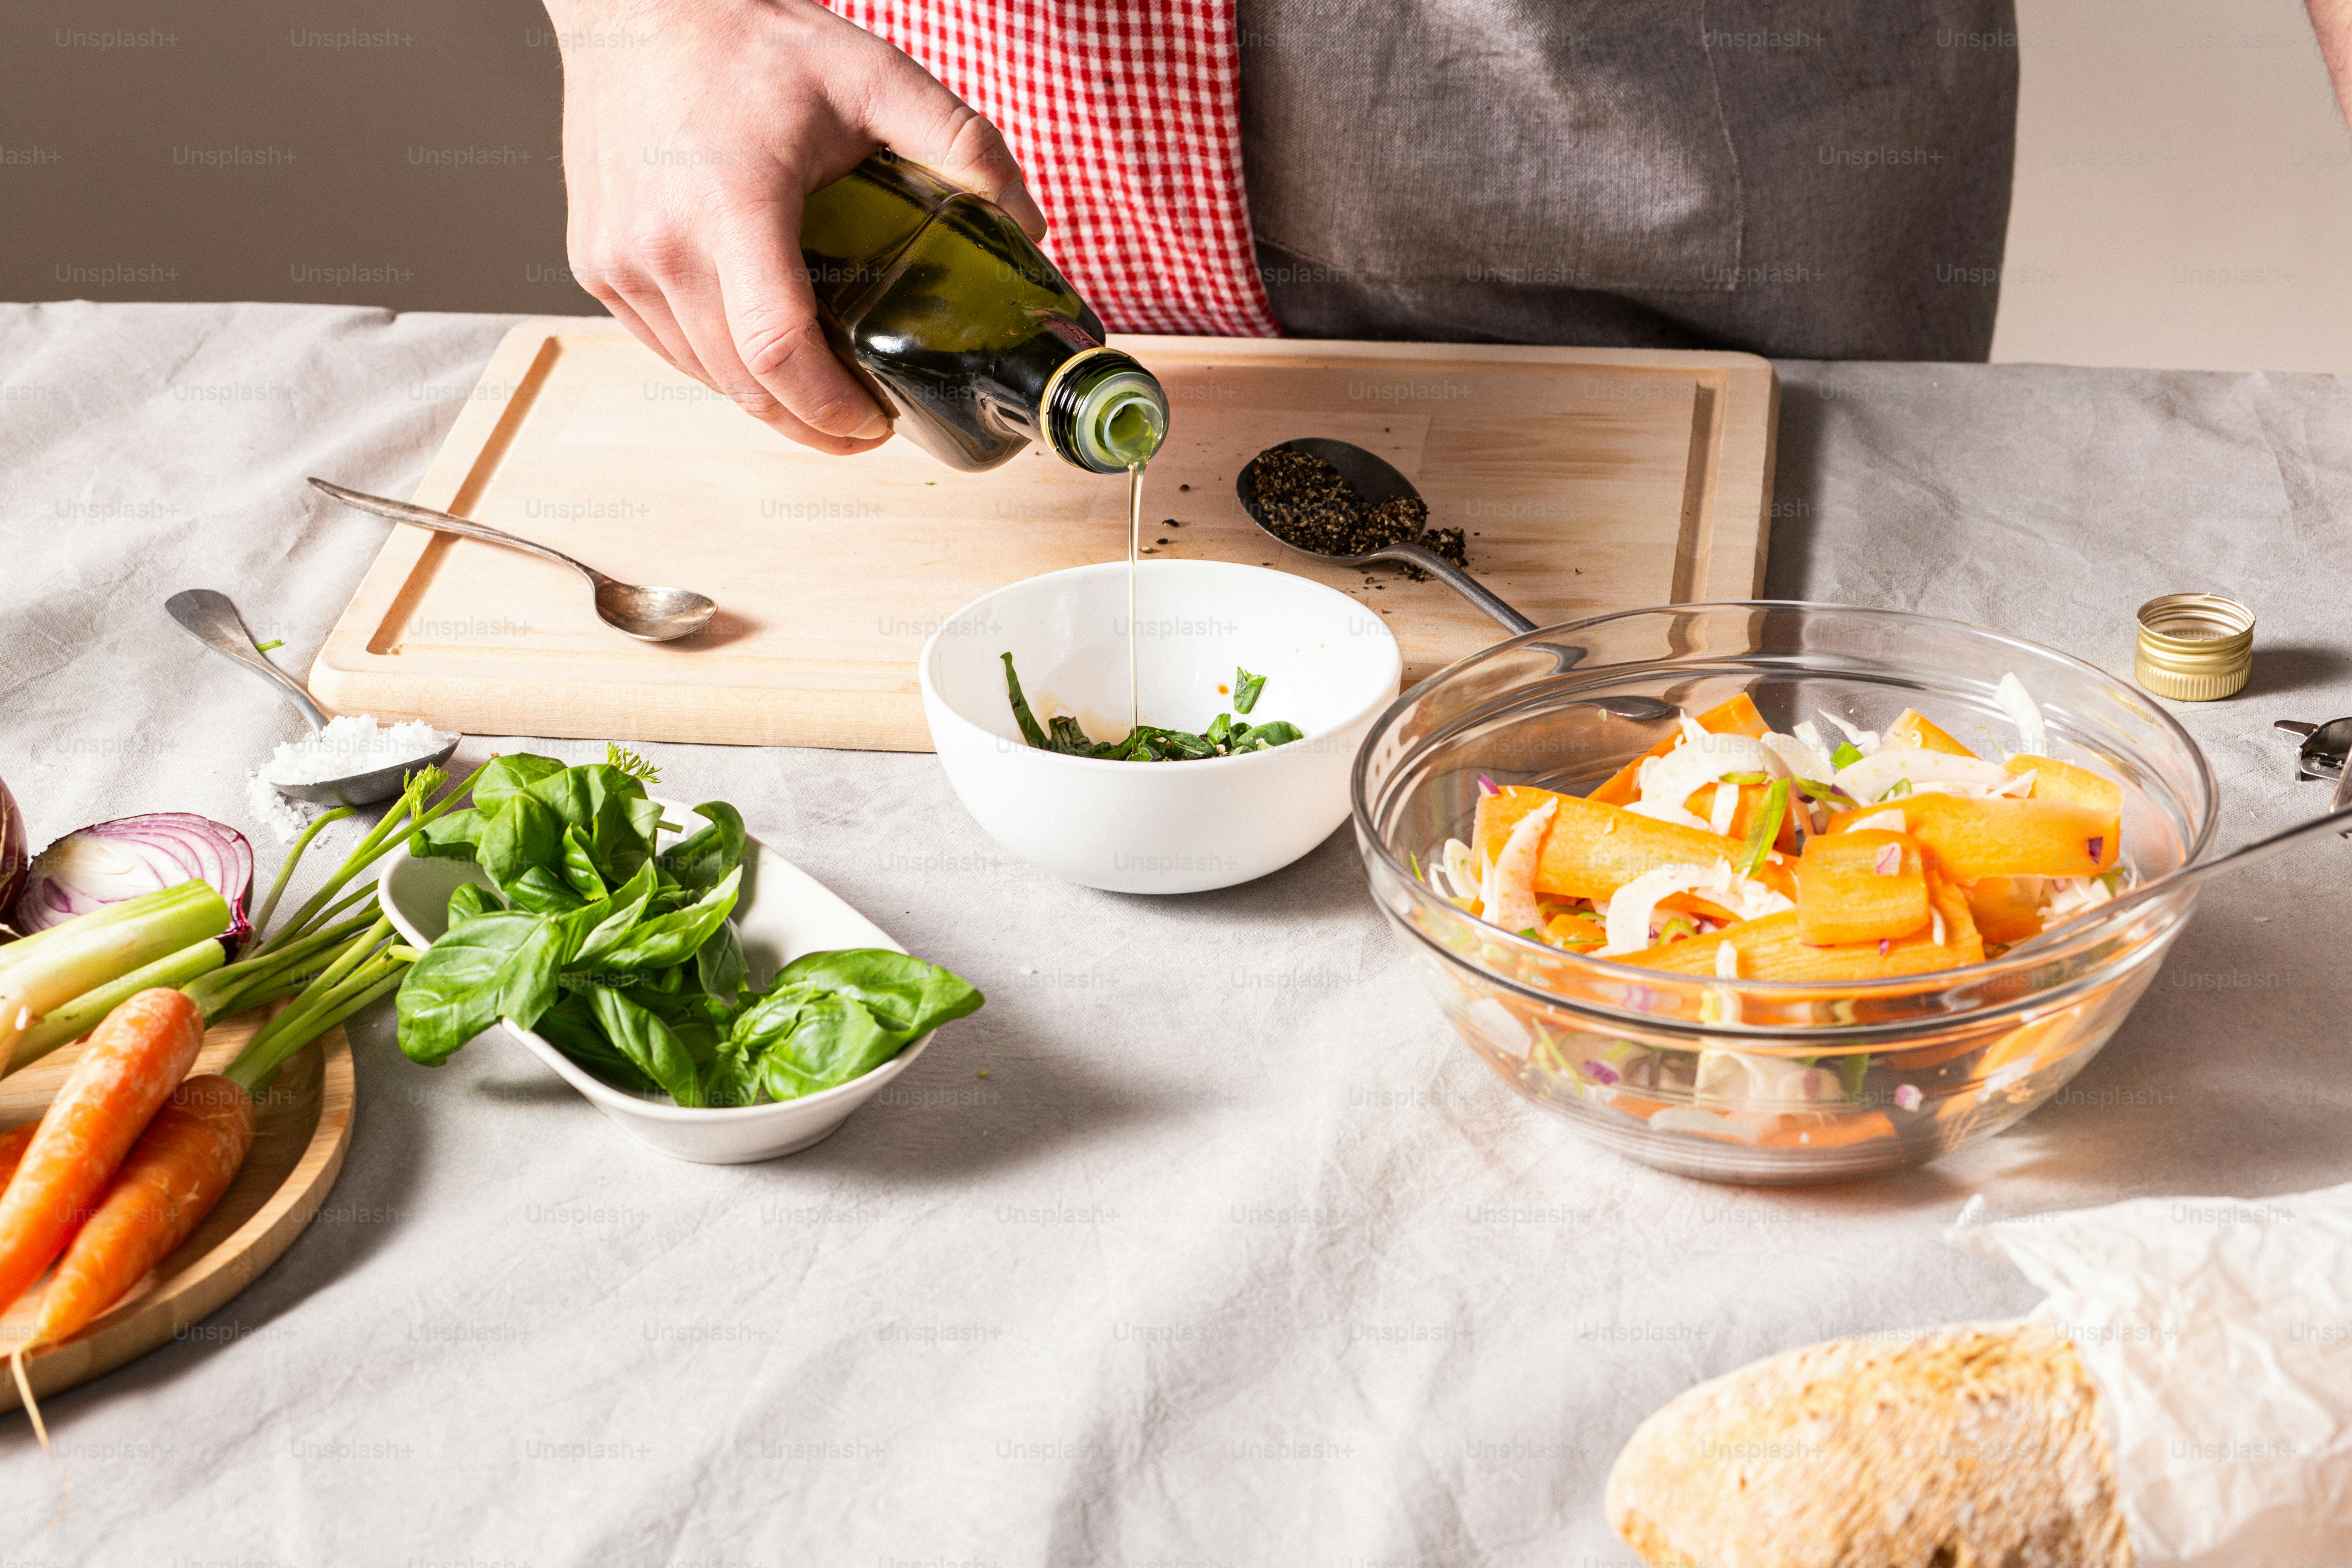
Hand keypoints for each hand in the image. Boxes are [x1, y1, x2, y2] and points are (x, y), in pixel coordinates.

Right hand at [545, 0, 1047, 453]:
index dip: (829, 408)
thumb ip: (958, 142)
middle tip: (864, 424)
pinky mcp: (596, 266)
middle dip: (810, 422)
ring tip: (821, 393)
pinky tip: (761, 350)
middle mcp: (659, 244)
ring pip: (703, 375)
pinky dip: (717, 365)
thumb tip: (1026, 222)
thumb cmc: (749, 42)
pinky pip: (667, 346)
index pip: (775, 347)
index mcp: (730, 205)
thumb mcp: (871, 74)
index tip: (874, 424)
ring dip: (766, 399)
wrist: (636, 8)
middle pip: (743, 382)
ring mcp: (617, 262)